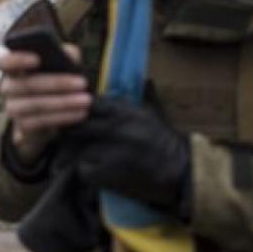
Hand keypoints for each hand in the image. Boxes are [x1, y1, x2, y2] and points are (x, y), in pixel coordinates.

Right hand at [0, 44, 91, 163]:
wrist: (50, 116)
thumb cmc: (54, 84)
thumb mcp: (60, 66)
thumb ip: (65, 55)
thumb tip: (70, 55)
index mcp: (14, 69)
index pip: (3, 62)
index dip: (17, 60)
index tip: (37, 59)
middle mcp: (9, 88)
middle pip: (27, 84)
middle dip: (57, 83)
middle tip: (82, 83)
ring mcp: (14, 108)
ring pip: (36, 104)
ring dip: (64, 102)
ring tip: (86, 100)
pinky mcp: (23, 126)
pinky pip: (41, 121)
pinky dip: (63, 116)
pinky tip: (80, 113)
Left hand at [60, 98, 190, 217]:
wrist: (182, 173)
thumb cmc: (166, 142)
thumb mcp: (155, 114)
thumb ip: (143, 96)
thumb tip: (144, 78)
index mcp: (125, 112)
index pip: (88, 104)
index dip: (78, 110)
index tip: (76, 116)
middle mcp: (116, 129)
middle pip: (76, 125)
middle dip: (70, 131)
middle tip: (69, 138)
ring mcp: (111, 152)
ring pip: (77, 148)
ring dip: (76, 153)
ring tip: (79, 156)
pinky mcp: (110, 173)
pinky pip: (84, 169)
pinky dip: (85, 171)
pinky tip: (95, 172)